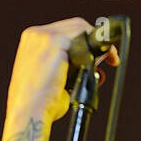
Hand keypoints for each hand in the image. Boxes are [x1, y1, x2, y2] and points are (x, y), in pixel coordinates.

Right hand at [1, 18, 119, 140]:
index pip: (64, 32)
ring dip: (97, 43)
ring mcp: (43, 36)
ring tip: (109, 60)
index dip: (84, 41)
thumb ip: (68, 66)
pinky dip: (97, 46)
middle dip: (94, 40)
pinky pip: (83, 35)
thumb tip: (93, 64)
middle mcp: (35, 35)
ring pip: (79, 28)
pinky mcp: (54, 42)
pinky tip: (104, 59)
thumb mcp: (53, 79)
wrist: (29, 113)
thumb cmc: (40, 104)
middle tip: (110, 58)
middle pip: (73, 27)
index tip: (99, 56)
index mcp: (32, 42)